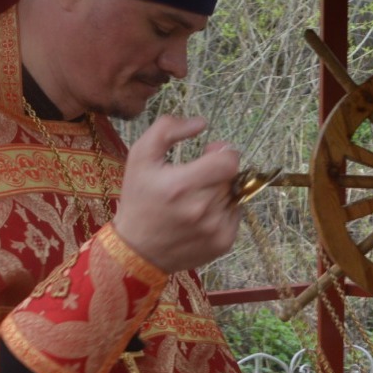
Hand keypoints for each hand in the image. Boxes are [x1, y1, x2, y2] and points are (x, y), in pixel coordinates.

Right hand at [112, 115, 240, 272]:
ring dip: (220, 192)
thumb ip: (167, 129)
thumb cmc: (139, 200)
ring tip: (195, 200)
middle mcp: (201, 209)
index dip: (224, 153)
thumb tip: (201, 122)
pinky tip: (201, 217)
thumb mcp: (140, 157)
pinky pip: (235, 215)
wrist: (137, 250)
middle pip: (231, 177)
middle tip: (197, 178)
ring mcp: (215, 229)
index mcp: (181, 185)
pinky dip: (223, 211)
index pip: (229, 161)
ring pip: (234, 196)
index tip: (210, 154)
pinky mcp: (223, 242)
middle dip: (218, 172)